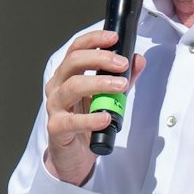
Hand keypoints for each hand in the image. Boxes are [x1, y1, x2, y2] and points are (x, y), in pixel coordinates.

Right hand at [43, 28, 145, 186]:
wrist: (74, 156)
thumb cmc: (86, 123)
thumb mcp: (107, 97)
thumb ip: (122, 79)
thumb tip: (138, 60)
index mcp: (67, 75)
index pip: (76, 49)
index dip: (93, 40)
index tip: (113, 38)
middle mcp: (58, 87)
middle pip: (73, 63)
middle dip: (99, 58)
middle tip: (122, 64)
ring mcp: (55, 107)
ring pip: (71, 87)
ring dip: (98, 83)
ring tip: (120, 86)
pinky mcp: (57, 128)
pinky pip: (71, 121)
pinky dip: (90, 119)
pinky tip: (106, 117)